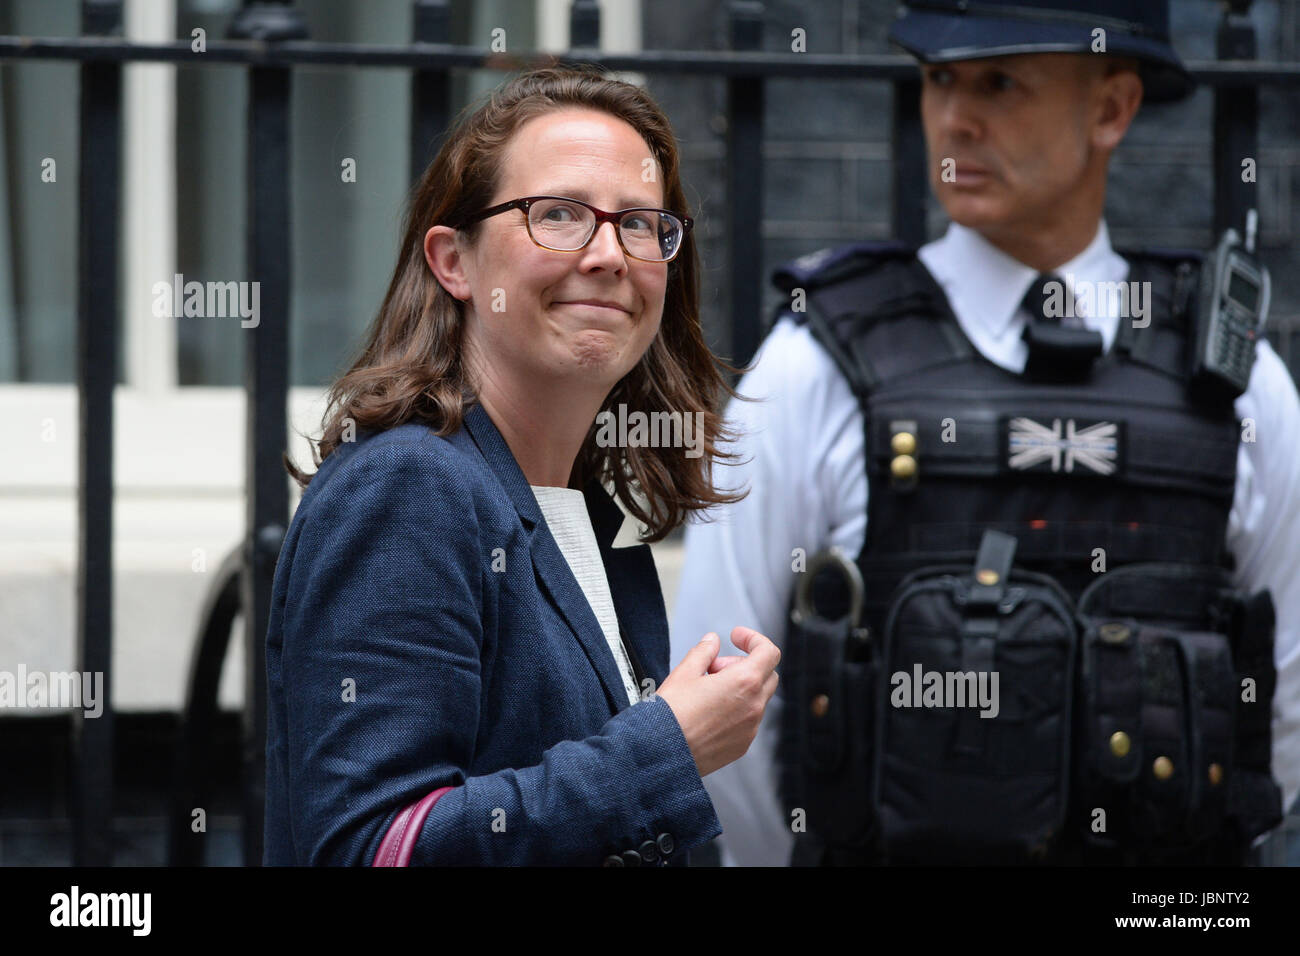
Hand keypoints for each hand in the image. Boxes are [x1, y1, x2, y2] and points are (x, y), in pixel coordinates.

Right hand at [656, 626, 779, 777]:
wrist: (661, 754)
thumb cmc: (671, 715)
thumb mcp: (684, 672)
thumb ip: (704, 652)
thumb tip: (712, 641)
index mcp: (744, 682)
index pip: (769, 652)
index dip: (754, 639)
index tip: (736, 638)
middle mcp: (753, 706)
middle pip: (767, 674)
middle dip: (744, 664)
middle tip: (716, 667)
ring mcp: (750, 728)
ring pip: (758, 698)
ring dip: (740, 687)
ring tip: (708, 690)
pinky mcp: (742, 745)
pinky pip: (749, 720)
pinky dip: (737, 709)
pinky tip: (710, 711)